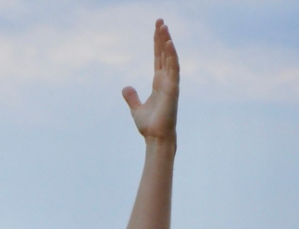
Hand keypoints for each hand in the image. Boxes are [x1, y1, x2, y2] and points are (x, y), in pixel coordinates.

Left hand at [123, 19, 178, 143]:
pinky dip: (172, 55)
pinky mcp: (173, 89)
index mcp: (158, 82)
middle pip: (164, 53)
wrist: (155, 138)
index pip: (158, 58)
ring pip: (170, 57)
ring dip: (167, 42)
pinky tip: (169, 43)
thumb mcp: (136, 109)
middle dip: (162, 37)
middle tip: (160, 20)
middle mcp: (166, 80)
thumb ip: (132, 97)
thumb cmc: (149, 125)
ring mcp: (171, 83)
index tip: (157, 28)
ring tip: (163, 26)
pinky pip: (173, 68)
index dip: (157, 43)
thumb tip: (125, 87)